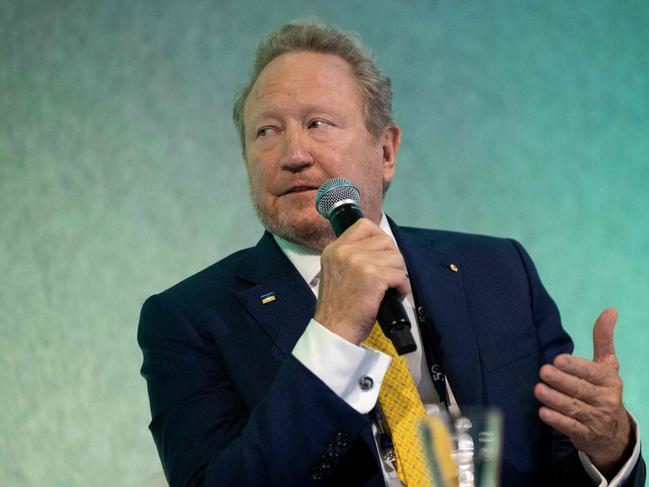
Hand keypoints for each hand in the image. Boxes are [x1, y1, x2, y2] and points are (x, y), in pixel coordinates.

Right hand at [314, 218, 409, 344]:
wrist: (334, 330)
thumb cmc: (338, 308)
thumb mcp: (336, 273)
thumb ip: (351, 258)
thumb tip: (380, 250)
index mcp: (334, 249)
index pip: (364, 226)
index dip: (380, 239)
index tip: (382, 257)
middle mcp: (344, 251)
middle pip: (385, 241)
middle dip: (393, 260)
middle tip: (389, 277)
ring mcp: (358, 261)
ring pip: (396, 257)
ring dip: (398, 274)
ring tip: (390, 289)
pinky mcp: (372, 276)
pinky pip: (400, 274)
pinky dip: (402, 287)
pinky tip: (393, 296)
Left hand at [534, 308, 632, 475]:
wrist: (613, 432)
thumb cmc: (603, 390)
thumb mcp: (607, 365)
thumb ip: (603, 338)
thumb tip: (610, 310)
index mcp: (608, 380)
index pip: (591, 372)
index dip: (575, 366)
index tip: (558, 359)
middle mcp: (605, 399)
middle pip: (580, 389)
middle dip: (561, 381)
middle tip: (543, 371)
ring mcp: (596, 418)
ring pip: (574, 407)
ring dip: (555, 399)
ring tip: (538, 389)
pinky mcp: (585, 434)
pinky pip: (571, 427)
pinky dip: (557, 420)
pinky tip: (543, 413)